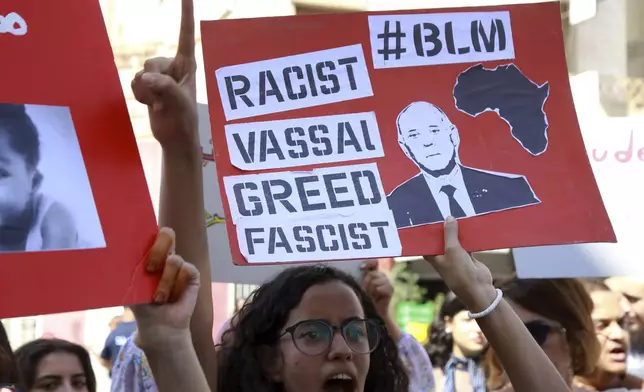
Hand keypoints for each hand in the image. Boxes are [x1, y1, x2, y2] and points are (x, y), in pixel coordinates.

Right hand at [130, 0, 197, 150]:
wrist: (174, 138)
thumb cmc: (184, 120)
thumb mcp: (179, 103)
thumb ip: (164, 87)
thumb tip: (147, 78)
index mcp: (187, 65)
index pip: (185, 34)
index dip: (185, 13)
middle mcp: (173, 66)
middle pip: (151, 62)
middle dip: (154, 83)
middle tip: (166, 100)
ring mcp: (159, 76)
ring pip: (140, 73)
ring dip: (147, 92)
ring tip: (160, 103)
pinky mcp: (148, 85)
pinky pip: (134, 83)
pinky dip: (140, 96)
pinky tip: (152, 104)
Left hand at [132, 228, 199, 347]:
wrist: (158, 325)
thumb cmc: (142, 305)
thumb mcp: (130, 286)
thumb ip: (127, 271)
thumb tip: (114, 256)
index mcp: (149, 255)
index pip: (152, 234)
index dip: (149, 233)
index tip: (141, 246)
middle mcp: (166, 256)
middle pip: (167, 234)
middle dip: (157, 251)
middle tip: (149, 270)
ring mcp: (180, 265)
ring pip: (175, 260)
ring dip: (165, 282)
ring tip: (159, 298)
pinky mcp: (192, 275)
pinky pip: (187, 270)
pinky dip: (177, 286)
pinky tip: (173, 297)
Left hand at [362, 261, 393, 318]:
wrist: (374, 312)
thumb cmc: (365, 299)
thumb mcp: (362, 287)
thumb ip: (363, 277)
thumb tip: (361, 268)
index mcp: (374, 273)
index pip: (374, 262)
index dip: (368, 263)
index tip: (362, 267)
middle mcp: (381, 275)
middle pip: (372, 273)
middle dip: (366, 283)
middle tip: (366, 291)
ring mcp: (387, 281)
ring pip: (375, 282)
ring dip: (371, 290)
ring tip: (371, 295)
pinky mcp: (391, 288)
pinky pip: (380, 287)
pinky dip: (377, 293)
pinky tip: (378, 297)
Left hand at [424, 217, 495, 312]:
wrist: (479, 288)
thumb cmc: (459, 271)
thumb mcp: (452, 249)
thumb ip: (450, 233)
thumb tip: (449, 218)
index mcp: (433, 257)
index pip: (426, 242)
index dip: (426, 231)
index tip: (427, 217)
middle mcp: (443, 256)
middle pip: (441, 239)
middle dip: (444, 227)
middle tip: (443, 210)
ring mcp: (456, 256)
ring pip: (455, 240)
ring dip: (457, 231)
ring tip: (457, 213)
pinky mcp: (468, 257)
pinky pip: (467, 243)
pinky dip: (468, 236)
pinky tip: (470, 225)